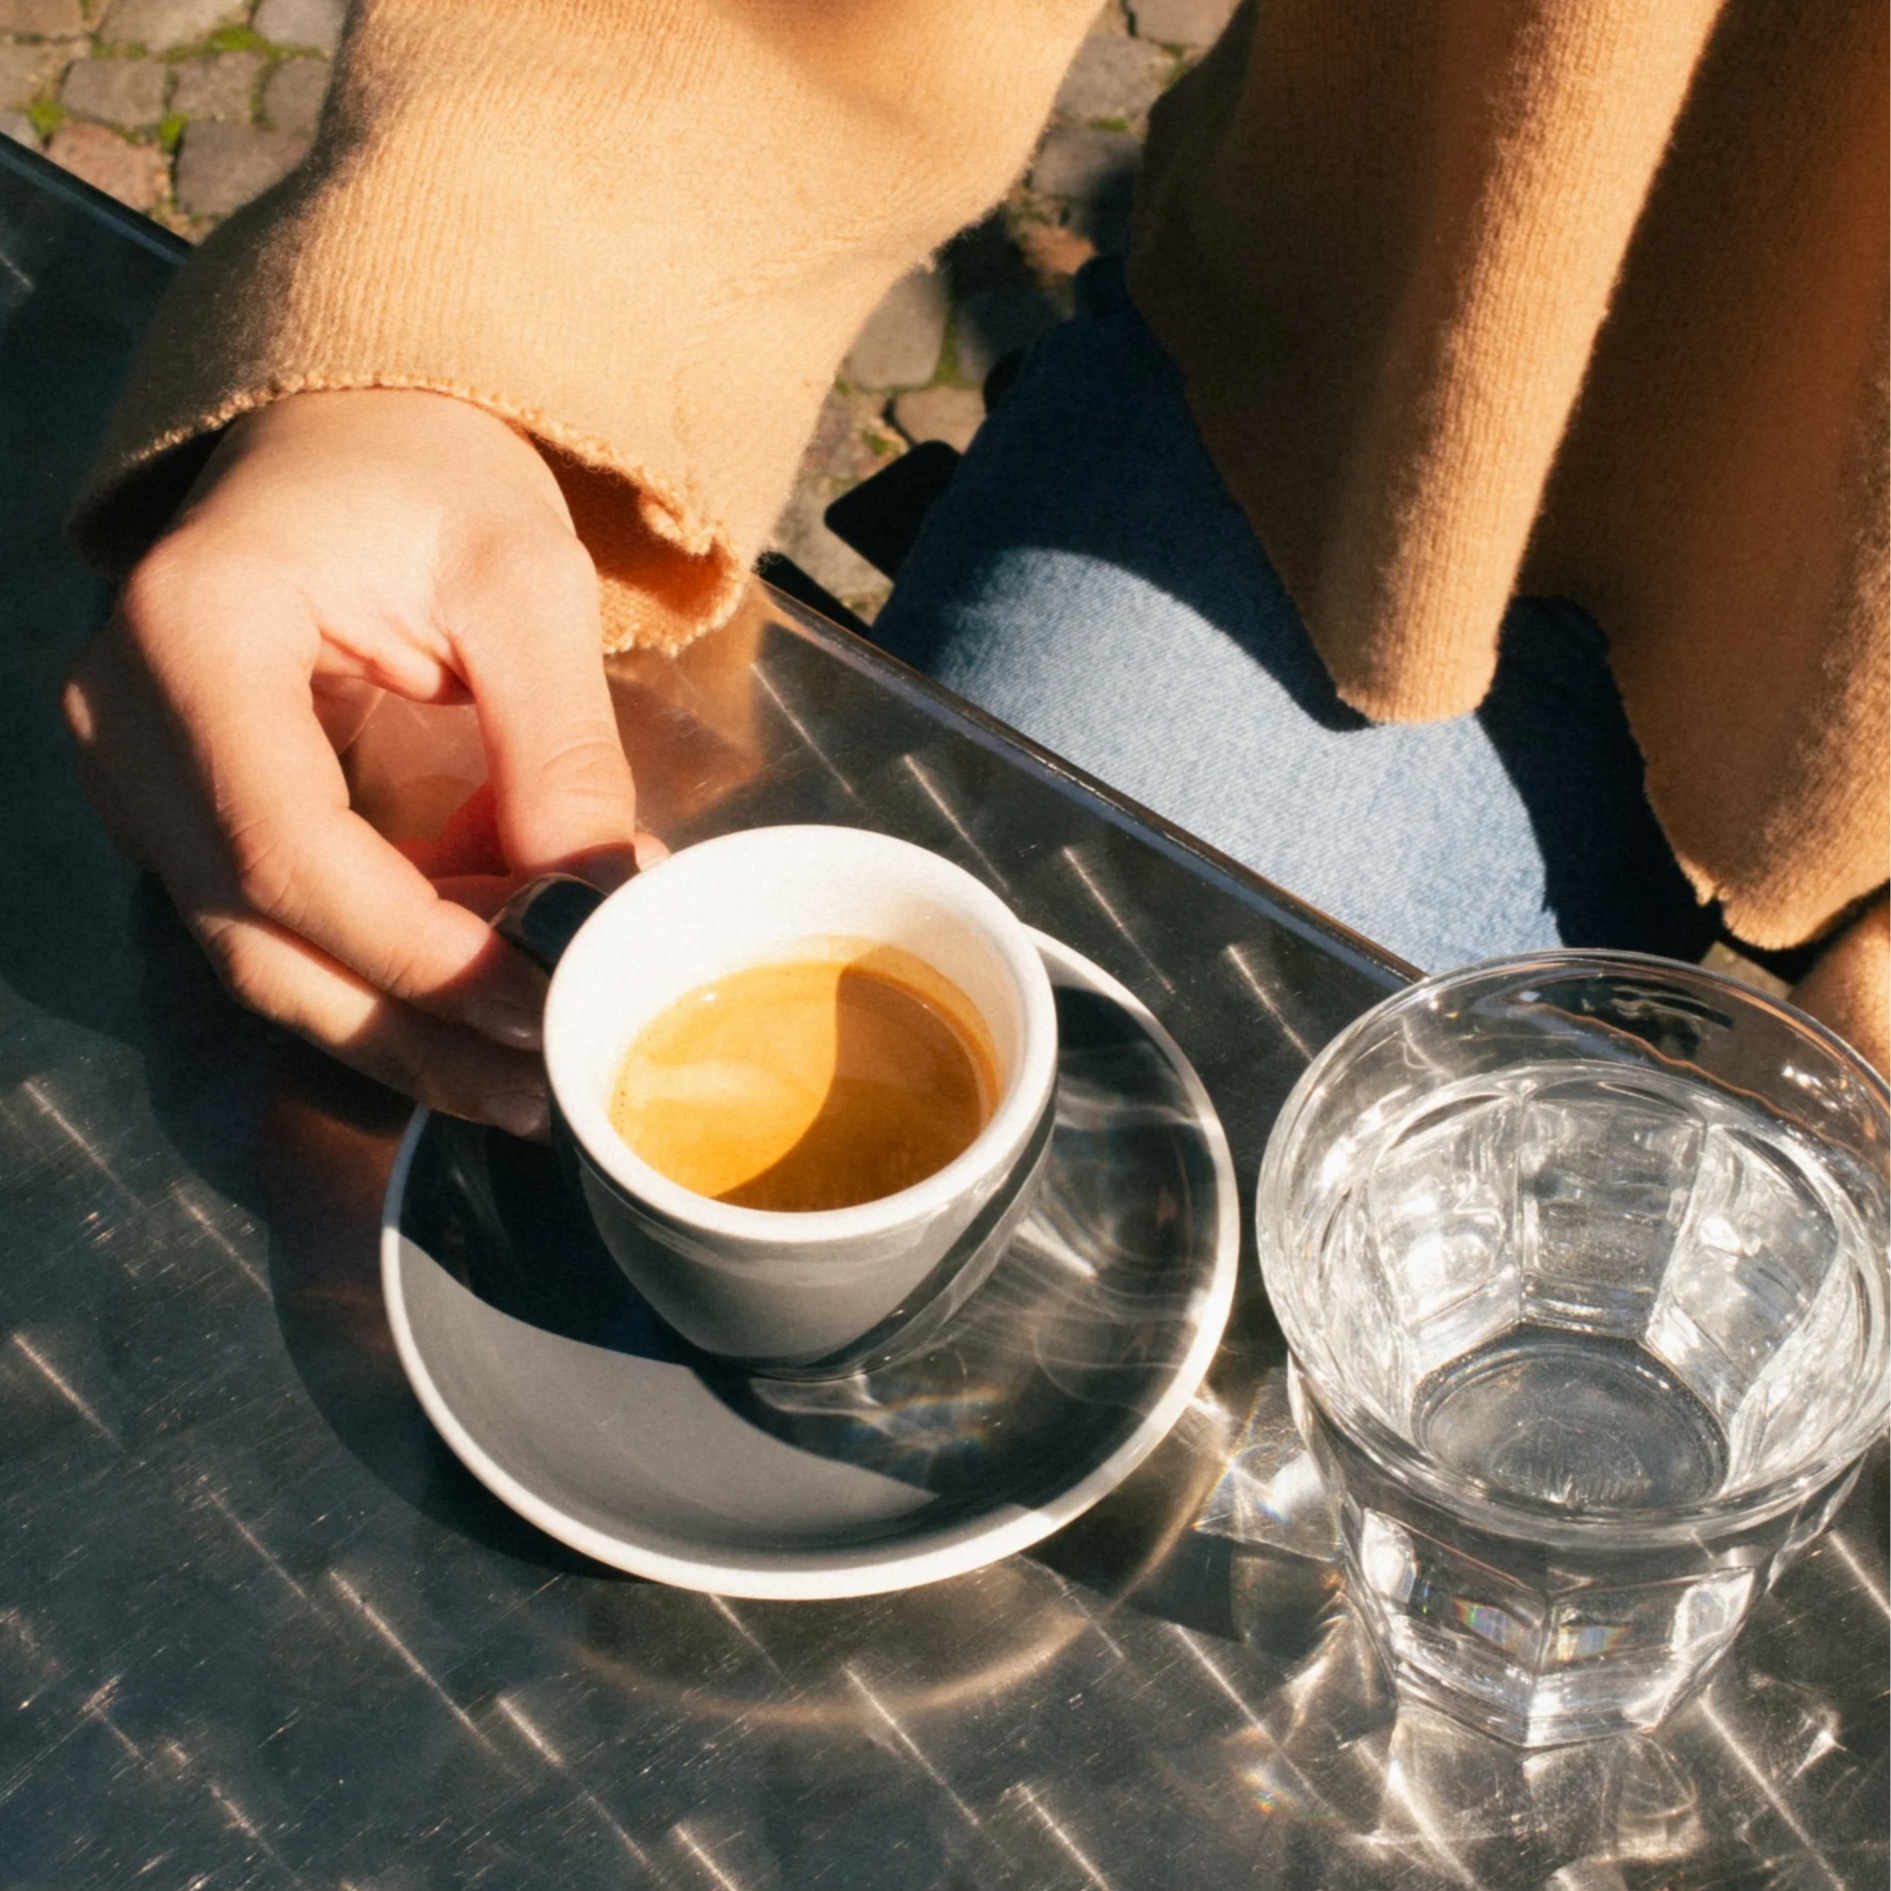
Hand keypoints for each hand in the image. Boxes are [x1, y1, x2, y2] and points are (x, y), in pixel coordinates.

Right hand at [65, 388, 663, 1133]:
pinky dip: (386, 972)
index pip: (284, 845)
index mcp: (192, 633)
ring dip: (402, 1024)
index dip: (412, 950)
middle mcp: (132, 720)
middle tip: (543, 1084)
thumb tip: (603, 904)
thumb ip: (561, 745)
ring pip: (262, 954)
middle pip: (257, 932)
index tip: (537, 1000)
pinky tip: (488, 1002)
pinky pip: (281, 925)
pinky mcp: (191, 812)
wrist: (351, 439)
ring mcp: (146, 777)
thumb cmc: (430, 477)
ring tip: (531, 1071)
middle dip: (409, 1025)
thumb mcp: (525, 583)